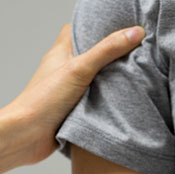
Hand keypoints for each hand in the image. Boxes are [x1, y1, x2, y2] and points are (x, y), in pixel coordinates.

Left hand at [0, 24, 144, 172]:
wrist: (30, 135)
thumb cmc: (44, 100)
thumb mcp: (80, 68)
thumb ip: (107, 50)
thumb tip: (135, 33)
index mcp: (61, 53)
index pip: (77, 30)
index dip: (96, 27)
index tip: (118, 29)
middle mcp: (64, 70)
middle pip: (90, 56)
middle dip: (110, 56)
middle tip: (133, 54)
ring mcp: (69, 90)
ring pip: (94, 80)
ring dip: (111, 82)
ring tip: (133, 77)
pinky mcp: (74, 110)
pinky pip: (95, 101)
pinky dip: (107, 102)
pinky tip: (120, 103)